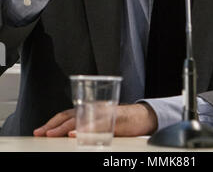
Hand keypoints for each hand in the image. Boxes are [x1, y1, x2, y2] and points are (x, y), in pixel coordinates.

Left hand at [33, 104, 157, 136]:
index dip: (52, 122)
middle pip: (70, 115)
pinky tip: (77, 134)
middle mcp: (94, 109)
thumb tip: (67, 135)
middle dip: (55, 125)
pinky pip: (99, 125)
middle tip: (42, 133)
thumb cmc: (120, 120)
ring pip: (82, 119)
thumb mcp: (100, 122)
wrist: (142, 116)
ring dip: (66, 127)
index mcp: (88, 109)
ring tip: (54, 134)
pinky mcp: (114, 120)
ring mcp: (104, 114)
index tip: (39, 131)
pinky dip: (87, 129)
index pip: (66, 114)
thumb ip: (86, 125)